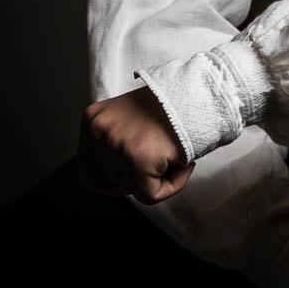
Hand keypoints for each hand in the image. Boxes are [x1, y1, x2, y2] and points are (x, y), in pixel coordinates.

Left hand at [77, 85, 194, 204]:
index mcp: (93, 118)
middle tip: (163, 152)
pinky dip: (172, 185)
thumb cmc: (172, 106)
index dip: (111, 181)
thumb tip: (110, 184)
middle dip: (139, 176)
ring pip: (132, 189)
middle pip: (110, 183)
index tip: (133, 175)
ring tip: (173, 151)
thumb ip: (116, 143)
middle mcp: (99, 130)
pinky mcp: (138, 159)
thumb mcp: (128, 119)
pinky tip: (183, 162)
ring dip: (158, 178)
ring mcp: (117, 144)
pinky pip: (151, 195)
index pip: (86, 171)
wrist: (202, 92)